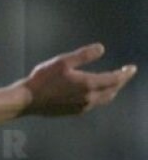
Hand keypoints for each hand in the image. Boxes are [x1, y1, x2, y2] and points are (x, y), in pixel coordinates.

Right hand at [20, 43, 136, 116]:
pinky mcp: (75, 111)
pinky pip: (95, 103)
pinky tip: (95, 93)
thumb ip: (83, 55)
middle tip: (125, 74)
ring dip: (112, 90)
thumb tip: (101, 48)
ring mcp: (83, 106)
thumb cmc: (43, 79)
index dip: (125, 73)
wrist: (28, 100)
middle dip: (120, 82)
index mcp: (89, 84)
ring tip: (113, 83)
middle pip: (112, 90)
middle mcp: (90, 97)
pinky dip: (101, 96)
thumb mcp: (62, 62)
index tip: (132, 68)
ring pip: (105, 99)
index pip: (114, 79)